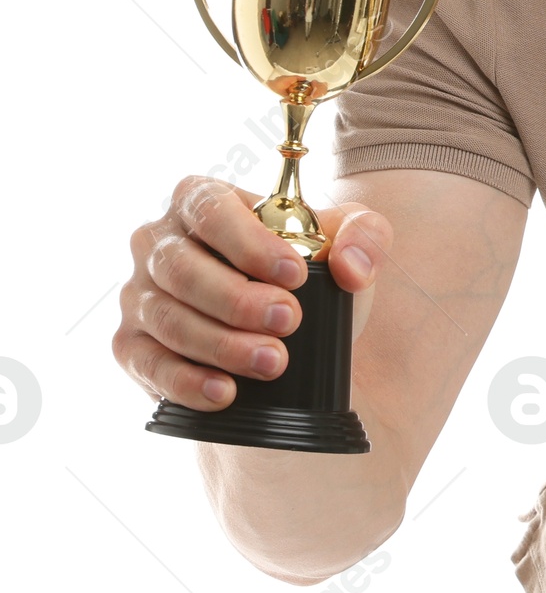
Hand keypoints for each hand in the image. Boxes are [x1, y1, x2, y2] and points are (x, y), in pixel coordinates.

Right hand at [113, 177, 392, 412]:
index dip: (249, 245)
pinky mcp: (133, 345)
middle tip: (288, 321)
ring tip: (273, 362)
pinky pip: (149, 364)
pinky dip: (186, 381)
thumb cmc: (307, 269)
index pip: (211, 212)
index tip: (295, 276)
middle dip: (236, 299)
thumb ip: (364, 235)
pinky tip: (225, 392)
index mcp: (200, 200)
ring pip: (168, 319)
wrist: (289, 328)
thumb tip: (350, 268)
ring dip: (221, 344)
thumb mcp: (346, 239)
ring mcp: (140, 295)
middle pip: (182, 269)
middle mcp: (158, 243)